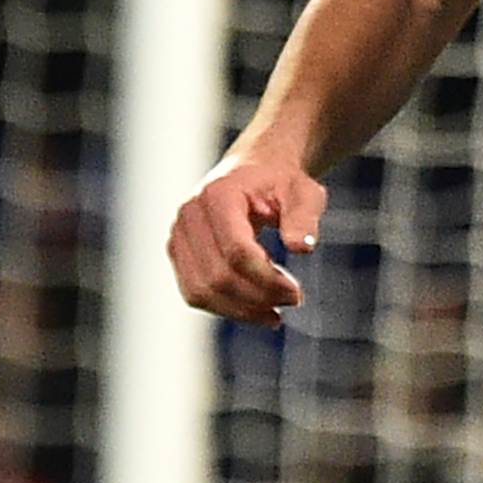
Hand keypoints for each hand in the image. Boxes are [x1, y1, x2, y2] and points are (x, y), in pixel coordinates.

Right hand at [167, 142, 324, 325]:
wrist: (256, 168)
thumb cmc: (281, 180)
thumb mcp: (304, 192)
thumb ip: (304, 217)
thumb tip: (302, 247)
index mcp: (219, 195)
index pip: (236, 251)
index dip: (266, 279)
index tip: (295, 293)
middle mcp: (190, 215)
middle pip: (216, 276)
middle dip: (256, 297)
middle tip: (292, 300)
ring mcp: (179, 235)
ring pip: (199, 291)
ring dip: (239, 310)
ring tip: (274, 313)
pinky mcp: (179, 252)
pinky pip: (194, 292)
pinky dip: (224, 307)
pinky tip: (255, 309)